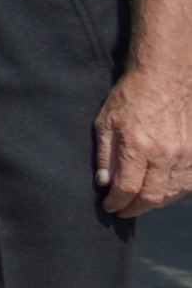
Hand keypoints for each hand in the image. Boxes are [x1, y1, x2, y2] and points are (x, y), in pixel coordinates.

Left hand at [95, 65, 191, 216]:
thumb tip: (105, 183)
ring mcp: (186, 153)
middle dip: (135, 208)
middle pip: (152, 196)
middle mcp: (165, 153)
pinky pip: (189, 182)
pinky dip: (176, 192)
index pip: (126, 188)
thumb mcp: (106, 122)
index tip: (109, 207)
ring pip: (173, 192)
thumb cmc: (131, 97)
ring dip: (156, 203)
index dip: (117, 203)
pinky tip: (163, 192)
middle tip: (124, 211)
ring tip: (141, 204)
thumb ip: (105, 155)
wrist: (166, 76)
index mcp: (138, 146)